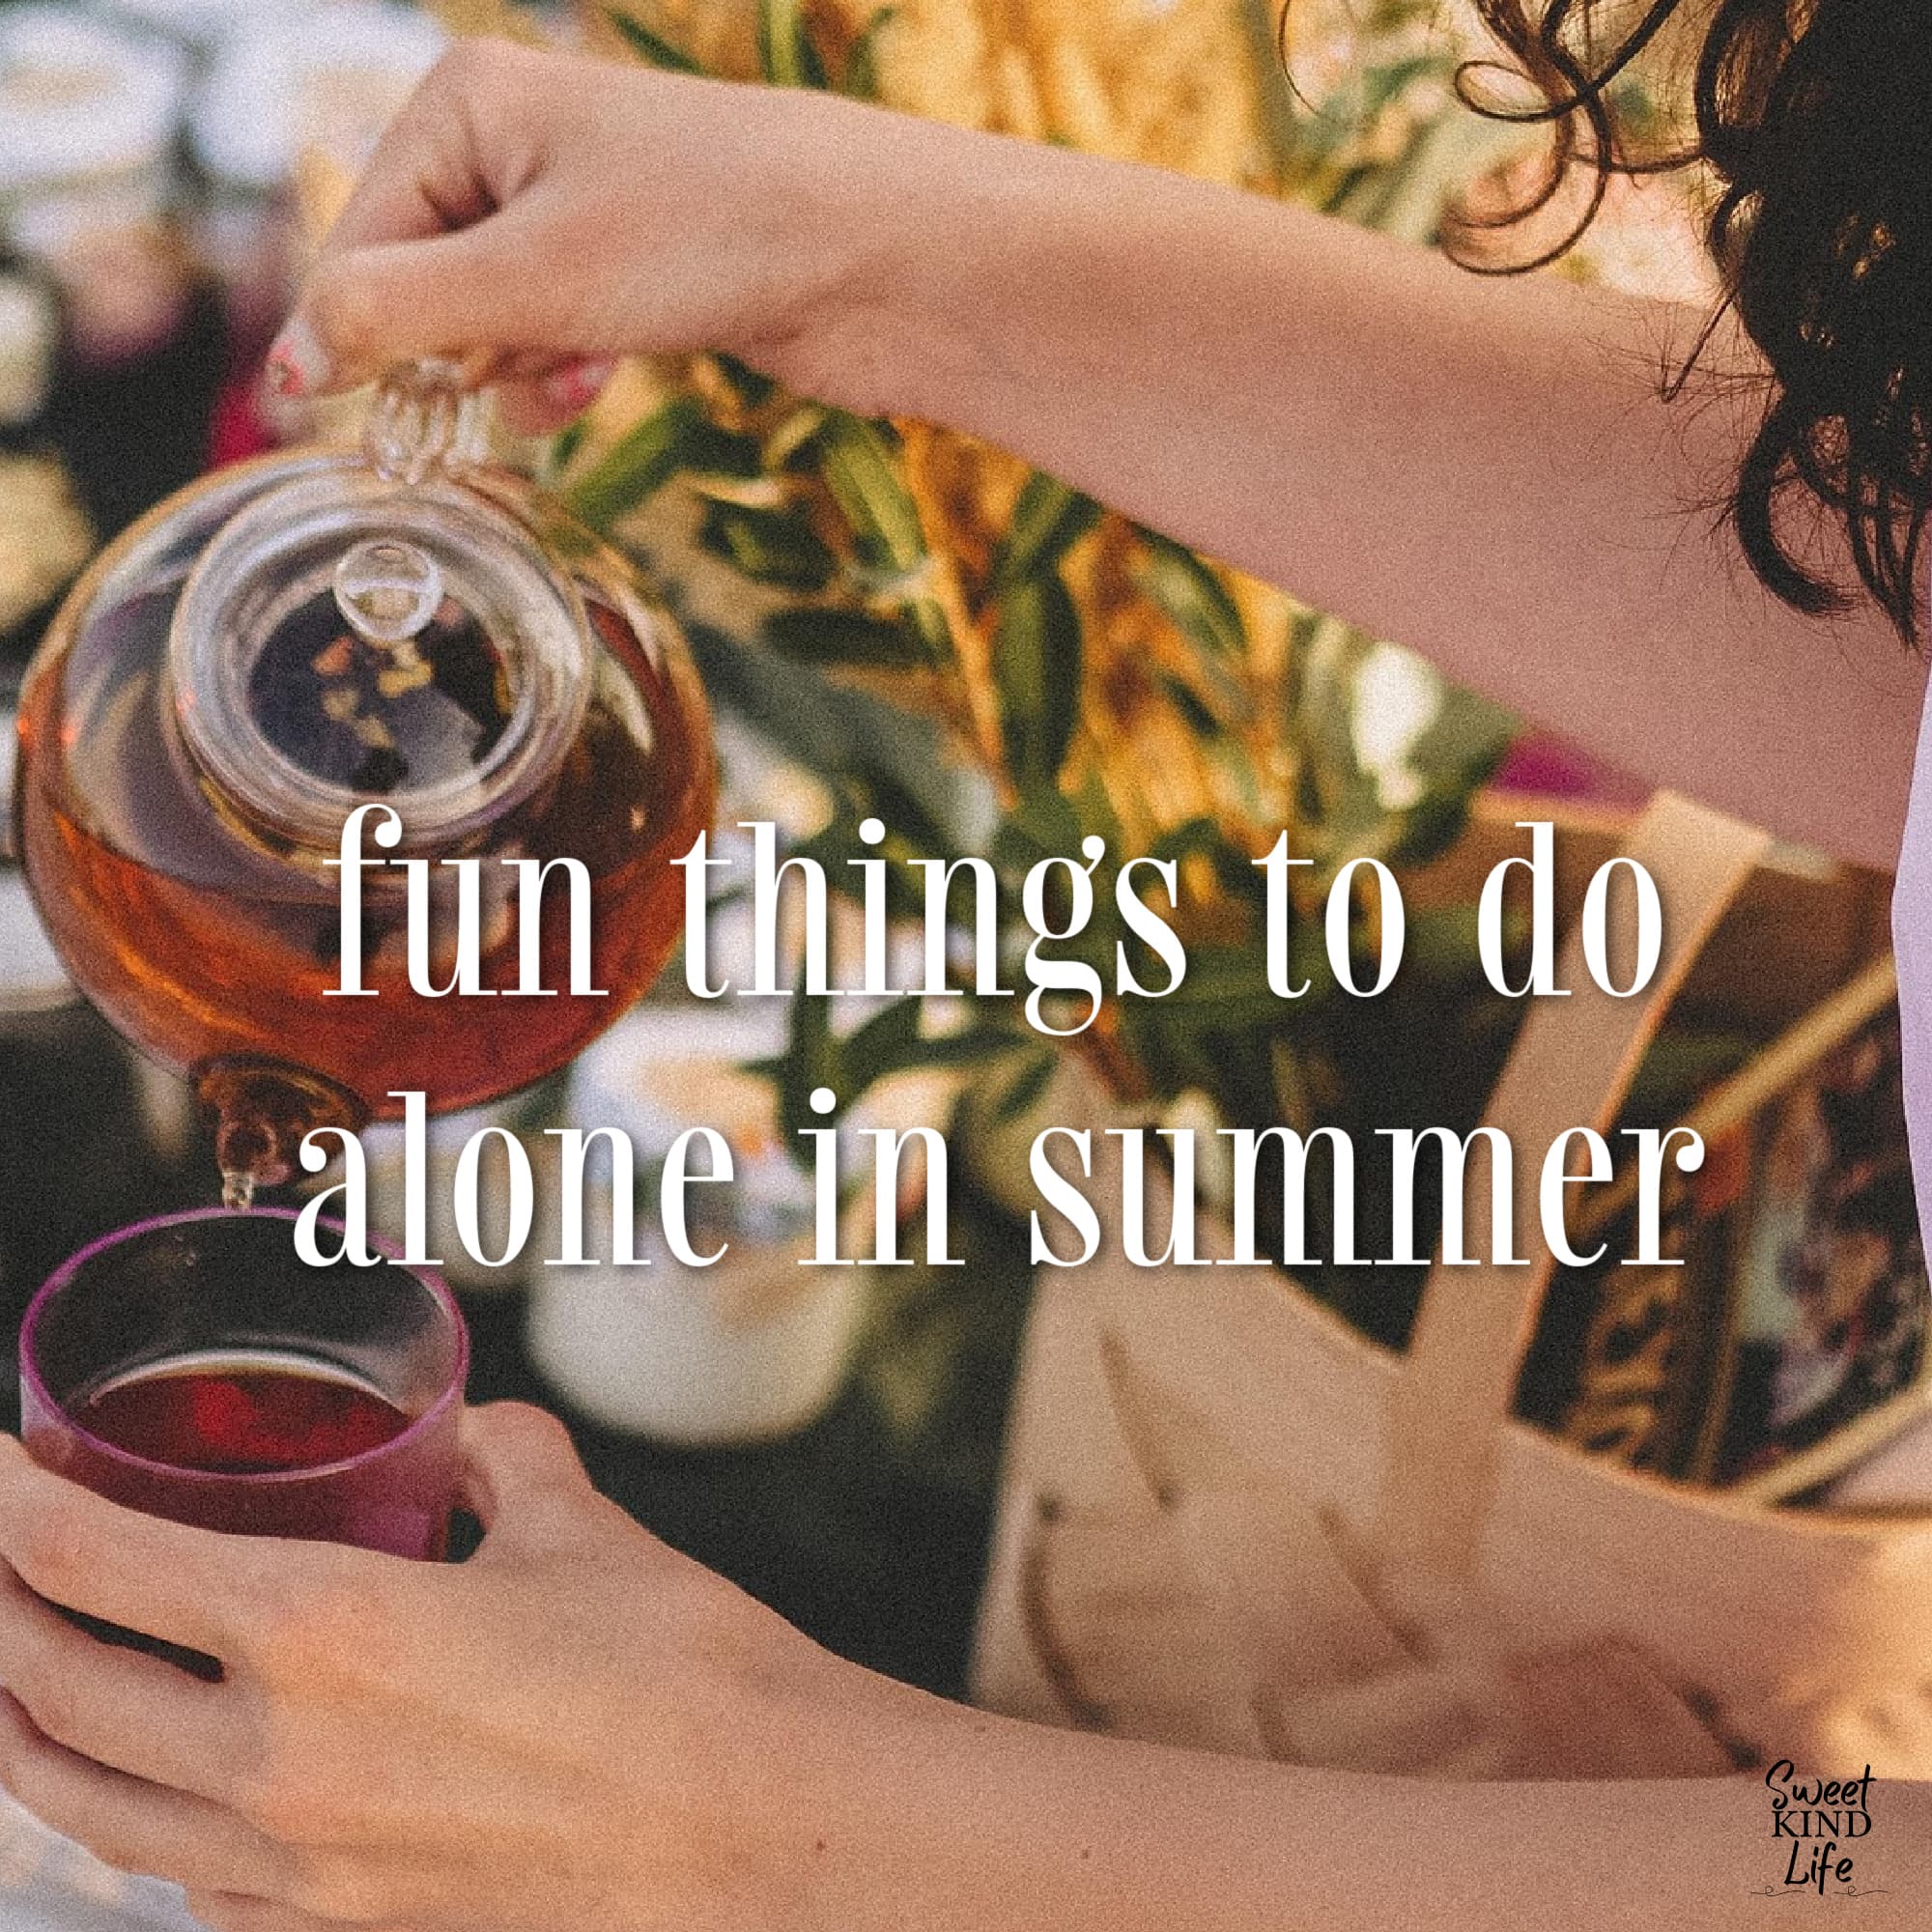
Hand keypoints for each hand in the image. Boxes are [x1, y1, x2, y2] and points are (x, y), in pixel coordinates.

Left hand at [0, 1404, 871, 1931]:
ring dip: (27, 1734)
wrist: (765, 1835)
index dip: (13, 1504)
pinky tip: (160, 1790)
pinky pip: (185, 1883)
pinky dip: (135, 1822)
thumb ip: (500, 1458)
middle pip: (54, 1693)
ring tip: (19, 1680)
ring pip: (91, 1809)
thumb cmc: (682, 1673)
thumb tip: (467, 1435)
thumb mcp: (579, 1527)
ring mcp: (300, 1873)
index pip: (96, 1563)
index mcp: (327, 1634)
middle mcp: (279, 1764)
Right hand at [270, 39, 905, 431]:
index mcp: (467, 101)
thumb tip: (288, 368)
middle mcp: (516, 141)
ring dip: (513, 370)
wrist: (883, 257)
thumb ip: (397, 319)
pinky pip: (553, 335)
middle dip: (454, 352)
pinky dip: (564, 369)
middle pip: (421, 282)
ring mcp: (582, 206)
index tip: (347, 421)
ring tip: (573, 369)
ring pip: (488, 321)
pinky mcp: (637, 267)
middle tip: (489, 388)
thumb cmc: (714, 234)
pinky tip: (602, 376)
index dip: (356, 336)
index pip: (360, 237)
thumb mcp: (531, 278)